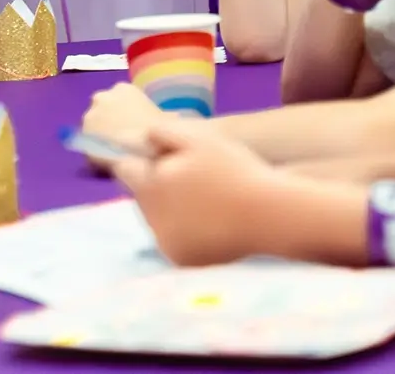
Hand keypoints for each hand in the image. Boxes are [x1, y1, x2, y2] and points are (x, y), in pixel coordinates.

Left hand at [83, 83, 166, 151]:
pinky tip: (111, 161)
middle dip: (110, 122)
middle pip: (103, 110)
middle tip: (124, 140)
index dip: (126, 114)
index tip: (133, 127)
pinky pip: (90, 146)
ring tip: (118, 152)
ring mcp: (89, 116)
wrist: (148, 153)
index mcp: (123, 89)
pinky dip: (97, 152)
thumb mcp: (167, 118)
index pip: (120, 99)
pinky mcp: (82, 137)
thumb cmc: (163, 133)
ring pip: (94, 127)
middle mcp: (102, 97)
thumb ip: (157, 115)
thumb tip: (165, 124)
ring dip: (102, 136)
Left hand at [113, 120, 279, 266]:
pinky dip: (183, 233)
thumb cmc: (235, 171)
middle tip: (191, 182)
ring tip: (203, 203)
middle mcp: (151, 218)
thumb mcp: (198, 139)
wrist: (269, 216)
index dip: (142, 161)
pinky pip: (173, 241)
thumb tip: (140, 139)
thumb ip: (161, 134)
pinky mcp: (182, 261)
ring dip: (169, 210)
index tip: (164, 160)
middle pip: (140, 196)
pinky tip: (209, 224)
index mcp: (151, 185)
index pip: (125, 170)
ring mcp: (166, 243)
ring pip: (155, 220)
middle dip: (156, 187)